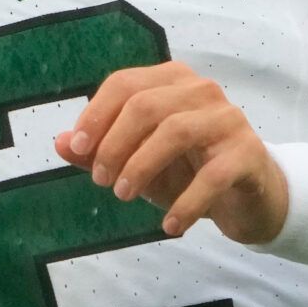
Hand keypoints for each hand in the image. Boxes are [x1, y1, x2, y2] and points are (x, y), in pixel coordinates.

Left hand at [53, 61, 288, 243]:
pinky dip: (186, 202)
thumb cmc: (187, 171)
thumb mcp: (136, 162)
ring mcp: (228, 118)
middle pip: (146, 105)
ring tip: (125, 196)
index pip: (124, 84)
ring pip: (176, 131)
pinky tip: (170, 225)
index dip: (95, 115)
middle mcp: (201, 90)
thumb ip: (98, 151)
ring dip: (142, 166)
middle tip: (101, 181)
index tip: (78, 149)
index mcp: (171, 80)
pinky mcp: (249, 153)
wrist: (248, 198)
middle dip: (115, 144)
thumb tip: (58, 143)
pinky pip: (213, 175)